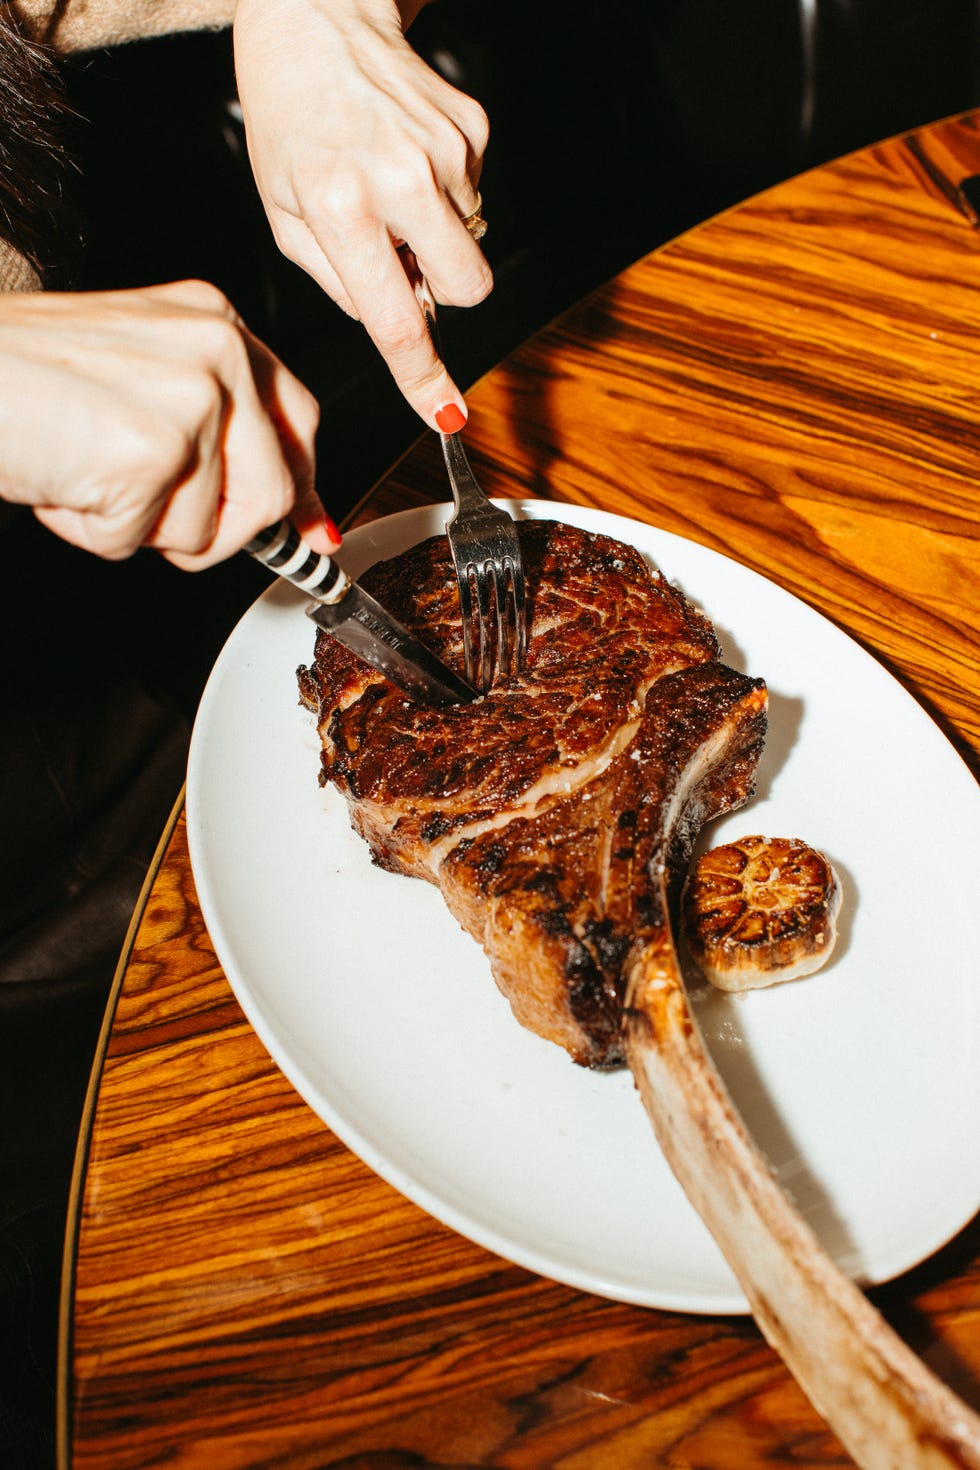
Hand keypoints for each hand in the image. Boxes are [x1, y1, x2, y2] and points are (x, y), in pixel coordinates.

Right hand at [0, 280, 335, 567]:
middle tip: (141, 502)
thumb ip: (221, 433)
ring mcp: (190, 397)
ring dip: (138, 528)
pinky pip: (141, 541)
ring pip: (208, 530)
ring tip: (83, 470)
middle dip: (212, 527)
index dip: (301, 488)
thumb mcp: (141, 380)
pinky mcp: (151, 449)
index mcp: (217, 322)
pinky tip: (61, 478)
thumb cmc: (22, 377)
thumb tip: (298, 516)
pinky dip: (91, 531)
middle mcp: (216, 348)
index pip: (299, 419)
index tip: (310, 533)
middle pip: (272, 491)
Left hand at [233, 0, 491, 428]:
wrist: (316, 18)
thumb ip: (340, 283)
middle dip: (446, 290)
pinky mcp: (472, 127)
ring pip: (471, 241)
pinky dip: (442, 190)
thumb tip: (404, 324)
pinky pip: (474, 195)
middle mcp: (400, 178)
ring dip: (434, 231)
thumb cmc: (291, 122)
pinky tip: (404, 153)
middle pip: (468, 288)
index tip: (447, 416)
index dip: (423, 378)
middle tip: (401, 257)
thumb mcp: (284, 214)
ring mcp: (444, 149)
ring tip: (386, 182)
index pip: (396, 319)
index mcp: (341, 207)